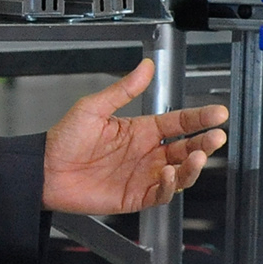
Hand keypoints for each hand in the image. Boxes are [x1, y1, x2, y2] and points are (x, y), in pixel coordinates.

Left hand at [42, 59, 227, 213]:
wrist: (45, 170)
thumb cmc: (64, 139)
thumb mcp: (94, 107)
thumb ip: (123, 90)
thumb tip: (145, 66)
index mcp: (141, 130)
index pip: (179, 123)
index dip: (200, 118)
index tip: (218, 113)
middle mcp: (146, 153)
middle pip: (186, 148)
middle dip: (205, 143)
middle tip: (216, 137)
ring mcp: (142, 176)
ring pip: (180, 173)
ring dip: (193, 166)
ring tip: (198, 157)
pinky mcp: (135, 197)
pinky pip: (161, 194)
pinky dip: (170, 186)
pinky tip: (169, 174)